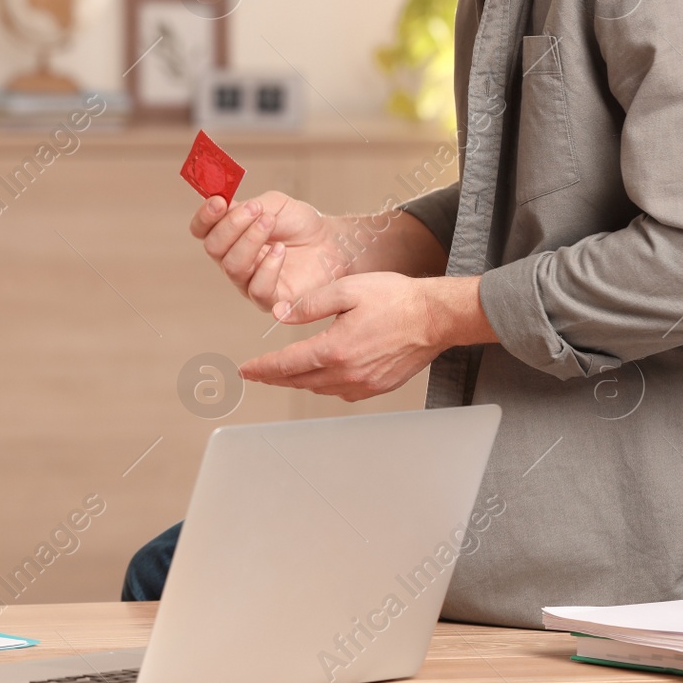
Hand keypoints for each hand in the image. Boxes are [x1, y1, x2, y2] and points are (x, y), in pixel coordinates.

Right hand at [190, 192, 352, 312]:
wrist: (331, 241)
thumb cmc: (299, 223)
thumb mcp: (271, 204)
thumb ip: (245, 205)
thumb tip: (222, 203)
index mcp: (228, 236)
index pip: (201, 230)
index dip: (205, 217)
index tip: (218, 202)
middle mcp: (233, 260)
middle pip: (213, 248)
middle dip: (232, 225)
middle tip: (256, 210)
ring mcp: (249, 282)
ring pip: (233, 267)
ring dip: (250, 241)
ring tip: (270, 224)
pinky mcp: (271, 300)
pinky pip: (257, 289)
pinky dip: (268, 267)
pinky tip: (281, 250)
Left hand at [238, 272, 470, 400]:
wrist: (436, 316)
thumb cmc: (397, 299)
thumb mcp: (346, 290)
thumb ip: (309, 304)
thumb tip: (280, 315)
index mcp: (335, 349)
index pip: (286, 365)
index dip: (261, 368)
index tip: (245, 370)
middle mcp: (348, 373)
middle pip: (299, 381)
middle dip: (274, 378)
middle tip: (257, 374)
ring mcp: (364, 383)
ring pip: (319, 389)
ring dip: (299, 382)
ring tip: (284, 373)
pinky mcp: (378, 386)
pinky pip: (341, 392)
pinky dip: (325, 385)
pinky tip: (321, 375)